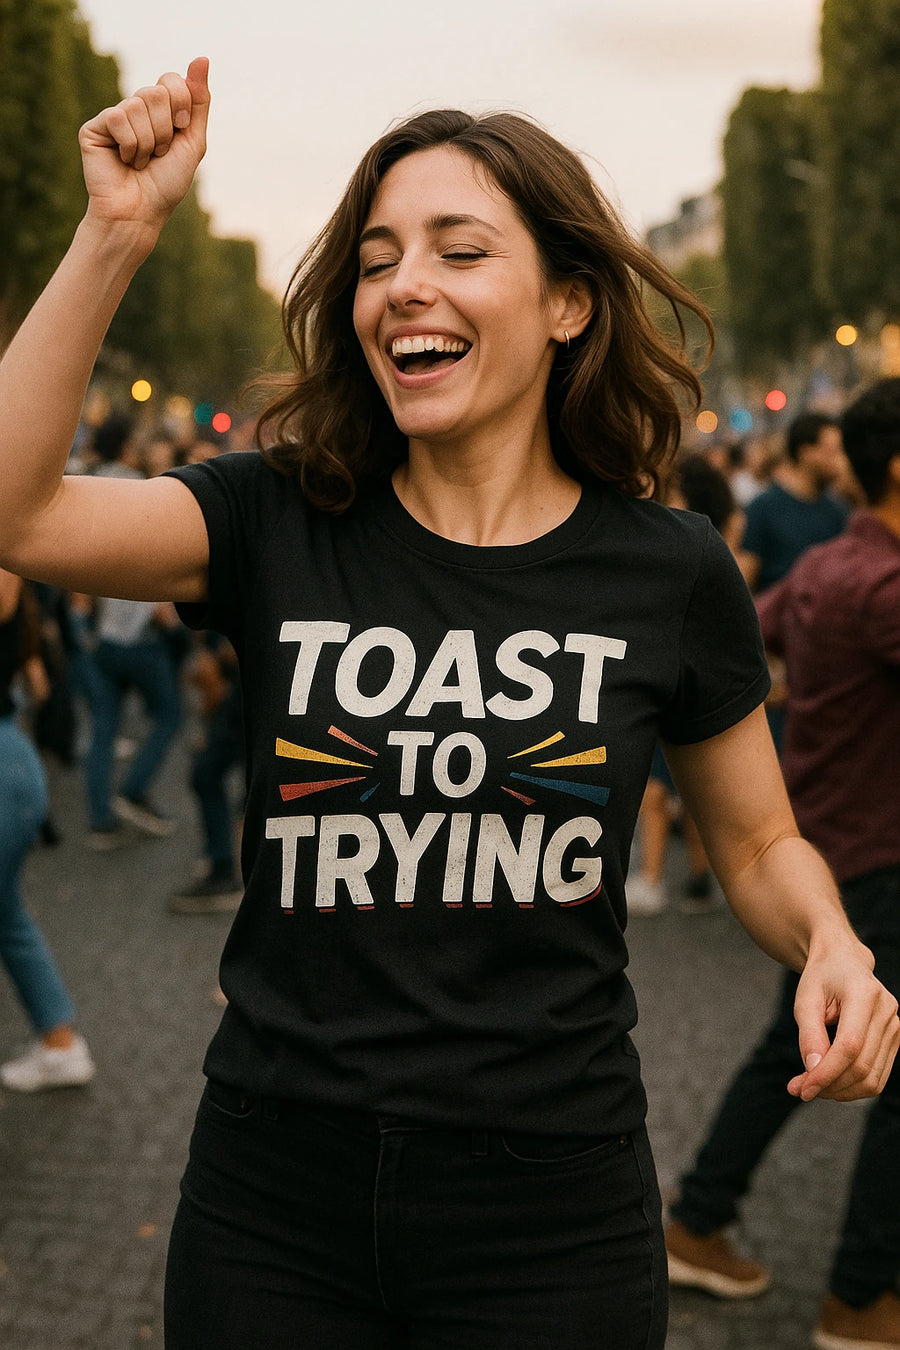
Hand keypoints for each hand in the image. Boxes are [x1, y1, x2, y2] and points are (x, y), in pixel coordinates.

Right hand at [78, 57, 210, 233]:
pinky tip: (123, 161)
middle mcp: (136, 109)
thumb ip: (198, 101)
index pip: (172, 80)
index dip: (181, 106)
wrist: (140, 213)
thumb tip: (202, 57)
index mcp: (159, 111)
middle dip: (165, 129)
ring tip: (140, 162)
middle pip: (156, 91)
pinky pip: (118, 117)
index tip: (180, 130)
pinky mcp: (95, 127)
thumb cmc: (166, 184)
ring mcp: (114, 117)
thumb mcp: (193, 142)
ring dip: (148, 142)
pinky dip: (129, 145)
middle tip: (158, 153)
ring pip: (138, 105)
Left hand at [787, 943, 899, 1101]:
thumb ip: (809, 1034)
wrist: (843, 962)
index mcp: (864, 994)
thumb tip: (813, 1071)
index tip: (801, 1089)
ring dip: (840, 1091)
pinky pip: (878, 1076)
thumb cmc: (821, 979)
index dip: (826, 1072)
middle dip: (829, 1085)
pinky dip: (853, 1086)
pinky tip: (830, 1083)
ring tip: (812, 1086)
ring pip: (873, 1078)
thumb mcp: (805, 999)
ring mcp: (895, 1027)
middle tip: (798, 1089)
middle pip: (862, 1066)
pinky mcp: (894, 1040)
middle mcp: (886, 1011)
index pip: (850, 1045)